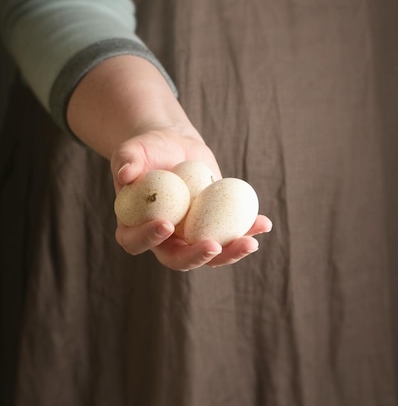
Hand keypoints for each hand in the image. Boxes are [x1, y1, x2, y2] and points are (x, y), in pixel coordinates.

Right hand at [110, 128, 271, 269]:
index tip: (165, 224)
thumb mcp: (132, 149)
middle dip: (196, 256)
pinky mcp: (214, 227)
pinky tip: (264, 223)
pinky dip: (248, 230)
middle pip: (178, 258)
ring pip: (210, 254)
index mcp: (136, 226)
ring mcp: (191, 236)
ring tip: (250, 242)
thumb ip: (125, 160)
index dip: (149, 239)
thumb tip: (125, 175)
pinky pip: (231, 234)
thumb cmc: (147, 149)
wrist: (174, 147)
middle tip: (213, 245)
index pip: (136, 242)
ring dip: (230, 252)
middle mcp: (164, 239)